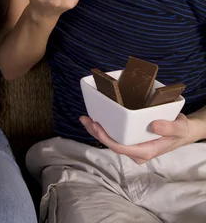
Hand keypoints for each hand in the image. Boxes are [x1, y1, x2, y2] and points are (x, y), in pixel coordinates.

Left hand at [80, 113, 199, 163]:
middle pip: (112, 144)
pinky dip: (105, 127)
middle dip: (98, 133)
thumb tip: (153, 125)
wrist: (182, 131)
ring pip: (111, 140)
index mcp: (146, 151)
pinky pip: (116, 135)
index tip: (97, 126)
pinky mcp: (131, 139)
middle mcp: (137, 151)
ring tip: (86, 118)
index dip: (106, 138)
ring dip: (98, 131)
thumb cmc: (180, 130)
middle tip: (87, 119)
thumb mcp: (179, 128)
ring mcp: (133, 146)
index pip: (121, 148)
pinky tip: (97, 118)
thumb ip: (169, 128)